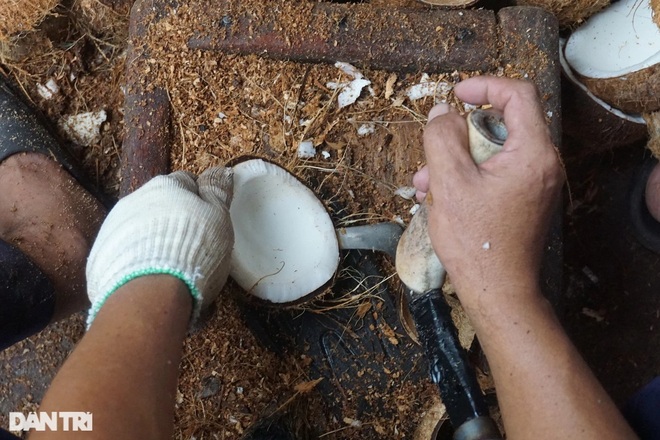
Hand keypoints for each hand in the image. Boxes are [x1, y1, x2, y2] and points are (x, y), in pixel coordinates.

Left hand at [86, 167, 233, 326]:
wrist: (150, 293)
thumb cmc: (194, 250)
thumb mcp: (218, 219)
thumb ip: (218, 193)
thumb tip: (221, 170)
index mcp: (166, 186)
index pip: (187, 182)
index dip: (201, 201)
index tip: (210, 222)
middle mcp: (136, 198)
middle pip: (161, 204)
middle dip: (175, 220)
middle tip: (192, 247)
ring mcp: (113, 225)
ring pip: (141, 227)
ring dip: (154, 239)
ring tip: (169, 267)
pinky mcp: (101, 254)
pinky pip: (125, 251)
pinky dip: (137, 259)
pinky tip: (150, 278)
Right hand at [414, 76, 562, 308]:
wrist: (498, 291)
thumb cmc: (476, 241)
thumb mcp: (449, 183)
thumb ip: (442, 139)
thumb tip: (441, 113)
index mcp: (532, 153)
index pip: (518, 94)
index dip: (484, 86)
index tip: (455, 96)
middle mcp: (542, 165)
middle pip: (500, 125)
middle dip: (458, 135)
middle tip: (432, 154)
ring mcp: (535, 184)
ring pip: (492, 152)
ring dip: (456, 160)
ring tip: (425, 184)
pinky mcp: (525, 200)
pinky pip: (495, 173)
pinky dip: (467, 177)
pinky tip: (438, 197)